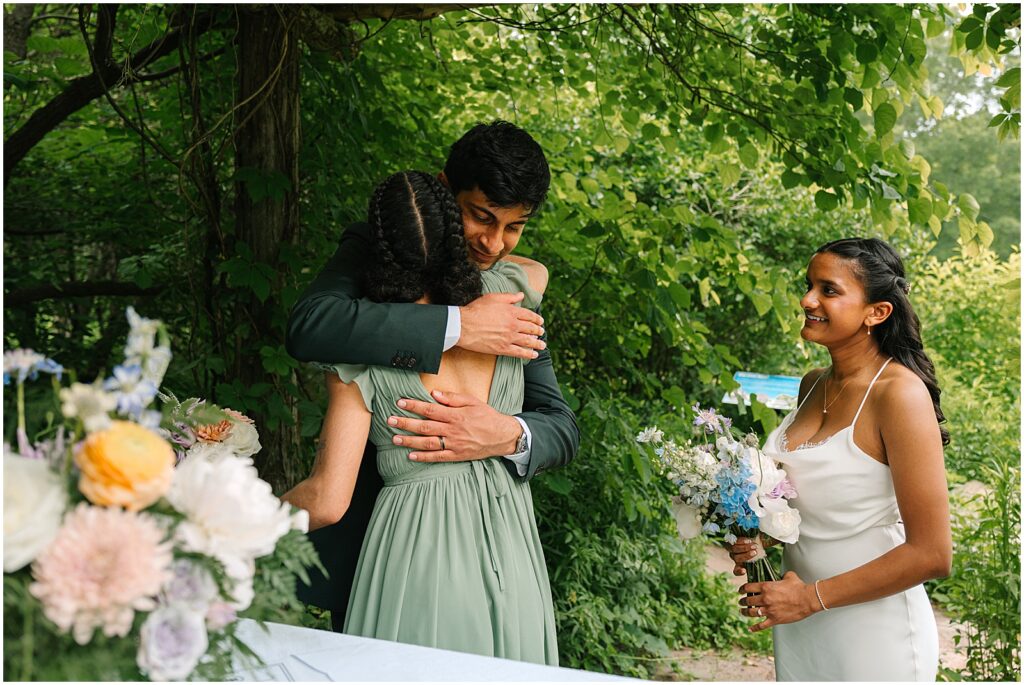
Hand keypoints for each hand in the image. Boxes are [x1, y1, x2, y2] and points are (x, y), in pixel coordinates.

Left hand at [387, 390, 522, 461]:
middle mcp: (453, 430)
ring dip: (410, 441)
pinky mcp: (456, 455)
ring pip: (428, 443)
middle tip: (390, 420)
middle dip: (406, 423)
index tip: (401, 402)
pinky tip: (411, 455)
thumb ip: (453, 398)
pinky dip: (423, 457)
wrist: (503, 436)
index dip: (414, 406)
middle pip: (425, 427)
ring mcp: (454, 444)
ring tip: (395, 438)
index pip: (430, 409)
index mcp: (456, 415)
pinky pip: (437, 457)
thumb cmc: (487, 417)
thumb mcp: (473, 402)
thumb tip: (435, 393)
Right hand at [459, 292, 545, 359]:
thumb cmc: (476, 310)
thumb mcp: (493, 298)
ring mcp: (509, 338)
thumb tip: (521, 295)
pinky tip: (534, 355)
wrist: (464, 326)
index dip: (537, 319)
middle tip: (542, 332)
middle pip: (531, 329)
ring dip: (537, 343)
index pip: (529, 315)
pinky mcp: (503, 349)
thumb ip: (509, 297)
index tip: (540, 321)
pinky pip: (520, 352)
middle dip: (538, 331)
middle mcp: (513, 325)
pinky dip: (529, 354)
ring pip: (528, 341)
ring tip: (542, 345)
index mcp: (512, 312)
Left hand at [726, 536, 765, 575]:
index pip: (736, 571)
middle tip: (755, 552)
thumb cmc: (758, 545)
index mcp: (741, 564)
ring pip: (735, 550)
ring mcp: (732, 548)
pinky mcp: (731, 540)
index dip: (739, 571)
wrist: (753, 534)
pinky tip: (749, 541)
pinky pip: (734, 542)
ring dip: (745, 548)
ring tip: (754, 546)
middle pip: (737, 558)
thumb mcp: (762, 551)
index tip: (744, 570)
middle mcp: (735, 557)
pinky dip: (741, 541)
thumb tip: (773, 549)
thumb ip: (763, 554)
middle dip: (746, 556)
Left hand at [739, 571, 820, 631]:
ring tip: (743, 611)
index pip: (748, 587)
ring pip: (752, 613)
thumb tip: (782, 575)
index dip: (742, 589)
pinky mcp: (775, 620)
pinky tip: (750, 628)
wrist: (808, 599)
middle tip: (741, 602)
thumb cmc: (799, 587)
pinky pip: (761, 626)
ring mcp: (769, 610)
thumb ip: (782, 575)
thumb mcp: (789, 576)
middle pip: (748, 600)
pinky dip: (755, 628)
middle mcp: (765, 599)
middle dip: (743, 601)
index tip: (740, 591)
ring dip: (745, 612)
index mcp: (766, 587)